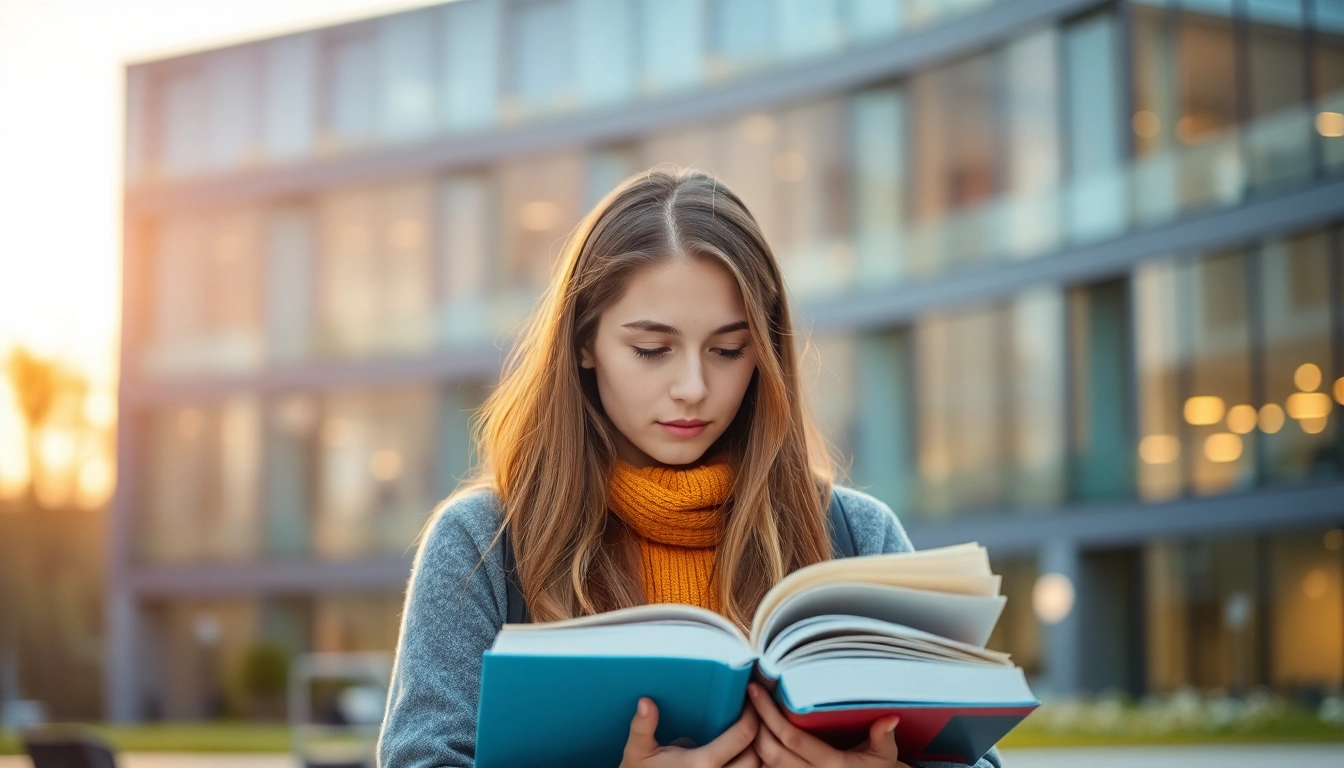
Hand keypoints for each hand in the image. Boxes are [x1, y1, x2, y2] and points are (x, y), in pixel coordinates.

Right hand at [619, 696, 760, 767]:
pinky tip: (739, 756)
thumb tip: (645, 702)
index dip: (751, 716)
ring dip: (756, 755)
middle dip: (759, 736)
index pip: (743, 736)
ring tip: (750, 737)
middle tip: (753, 718)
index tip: (748, 704)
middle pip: (756, 756)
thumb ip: (642, 727)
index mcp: (701, 764)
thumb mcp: (636, 751)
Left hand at [747, 683, 910, 767]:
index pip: (791, 738)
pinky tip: (754, 737)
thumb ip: (883, 736)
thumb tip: (890, 718)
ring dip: (752, 741)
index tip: (757, 690)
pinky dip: (757, 757)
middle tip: (747, 698)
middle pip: (769, 751)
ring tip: (746, 713)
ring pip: (763, 766)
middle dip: (754, 725)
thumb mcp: (885, 755)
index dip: (769, 714)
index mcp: (832, 765)